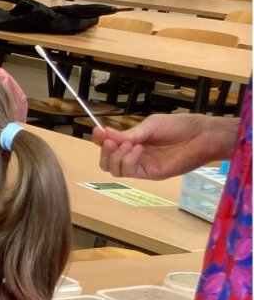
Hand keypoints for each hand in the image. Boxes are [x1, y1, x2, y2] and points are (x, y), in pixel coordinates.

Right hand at [95, 114, 237, 180]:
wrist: (202, 135)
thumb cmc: (180, 126)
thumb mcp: (150, 125)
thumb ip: (129, 134)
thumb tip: (105, 134)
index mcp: (133, 142)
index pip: (109, 145)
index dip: (100, 139)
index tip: (98, 130)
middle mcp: (134, 156)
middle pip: (106, 161)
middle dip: (104, 151)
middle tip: (110, 140)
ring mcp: (142, 166)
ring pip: (114, 169)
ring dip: (115, 156)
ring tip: (129, 144)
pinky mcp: (150, 174)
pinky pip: (129, 172)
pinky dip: (127, 160)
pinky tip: (138, 149)